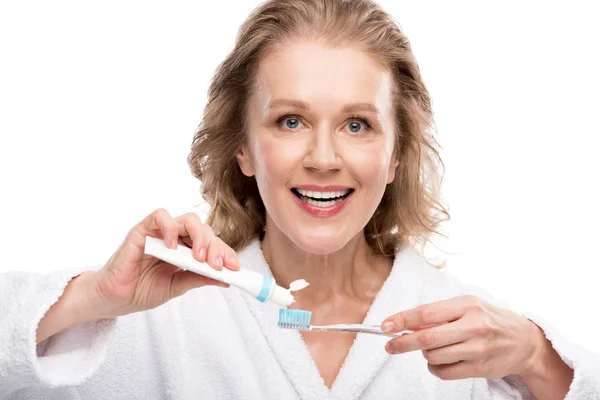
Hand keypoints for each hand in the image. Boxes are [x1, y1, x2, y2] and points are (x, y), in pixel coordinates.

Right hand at [88, 208, 239, 318]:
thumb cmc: (142, 290)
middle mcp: (177, 238)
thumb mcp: (177, 287)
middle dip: (216, 247)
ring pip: (188, 220)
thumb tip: (227, 279)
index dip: (225, 253)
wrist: (114, 298)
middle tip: (218, 265)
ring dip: (199, 236)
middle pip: (204, 230)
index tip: (235, 268)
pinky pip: (160, 217)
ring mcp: (160, 232)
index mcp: (187, 251)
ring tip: (199, 258)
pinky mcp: (142, 229)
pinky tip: (173, 247)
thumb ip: (198, 278)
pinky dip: (170, 228)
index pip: (212, 244)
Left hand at [381, 295, 543, 379]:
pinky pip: (445, 372)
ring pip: (434, 356)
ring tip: (432, 348)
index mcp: (467, 305)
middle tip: (390, 346)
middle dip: (402, 343)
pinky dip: (435, 367)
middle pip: (427, 338)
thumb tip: (407, 323)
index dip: (402, 320)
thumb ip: (440, 313)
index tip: (385, 326)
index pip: (426, 313)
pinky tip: (441, 360)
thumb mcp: (468, 306)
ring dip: (424, 354)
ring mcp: (477, 348)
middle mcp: (473, 325)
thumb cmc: (490, 320)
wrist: (525, 341)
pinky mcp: (479, 367)